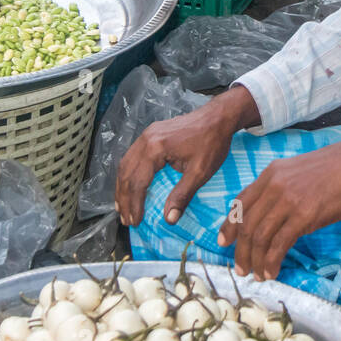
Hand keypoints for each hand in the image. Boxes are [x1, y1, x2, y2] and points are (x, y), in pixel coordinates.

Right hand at [115, 85, 260, 227]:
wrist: (218, 118)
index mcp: (155, 148)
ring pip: (125, 164)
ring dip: (122, 187)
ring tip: (122, 207)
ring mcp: (146, 135)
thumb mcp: (200, 172)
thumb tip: (169, 219)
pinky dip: (128, 174)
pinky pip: (132, 156)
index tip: (135, 222)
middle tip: (126, 220)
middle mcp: (146, 140)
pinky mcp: (150, 134)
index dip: (135, 204)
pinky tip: (128, 185)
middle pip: (127, 173)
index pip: (138, 182)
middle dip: (124, 199)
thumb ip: (182, 195)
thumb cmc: (212, 143)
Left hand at [217, 136, 340, 279]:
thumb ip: (280, 189)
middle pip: (246, 223)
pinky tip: (272, 271)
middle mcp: (273, 186)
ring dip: (255, 260)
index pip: (240, 202)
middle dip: (240, 250)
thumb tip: (270, 217)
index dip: (229, 224)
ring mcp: (287, 201)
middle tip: (241, 268)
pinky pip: (279, 244)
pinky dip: (271, 262)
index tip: (224, 241)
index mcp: (270, 174)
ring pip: (259, 236)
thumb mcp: (297, 173)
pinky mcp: (302, 216)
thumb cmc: (334, 172)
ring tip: (257, 274)